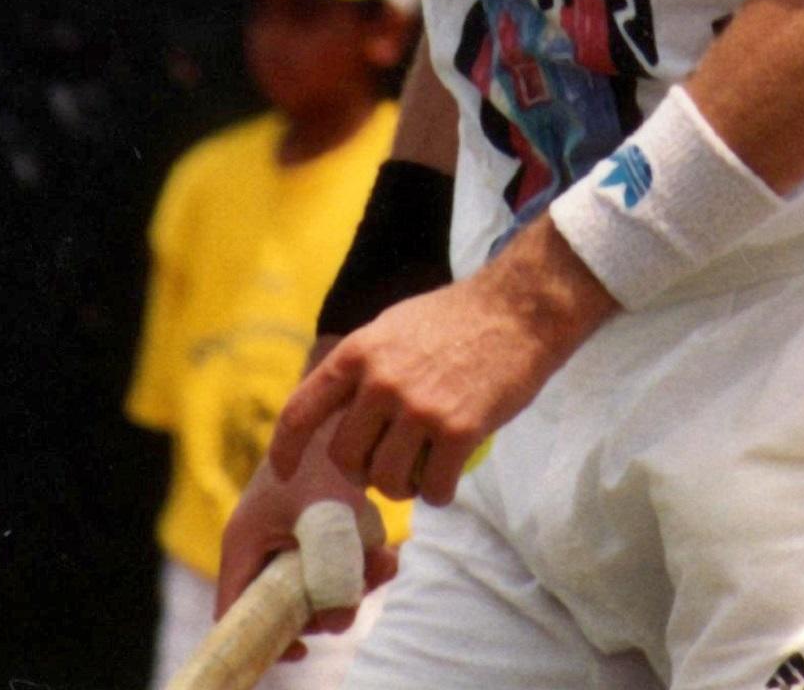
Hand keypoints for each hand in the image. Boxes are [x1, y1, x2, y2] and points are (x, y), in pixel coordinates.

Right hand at [216, 412, 395, 655]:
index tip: (301, 650)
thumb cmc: (325, 457)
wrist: (347, 409)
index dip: (259, 642)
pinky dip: (361, 566)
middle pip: (283, 609)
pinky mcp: (316, 531)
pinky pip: (336, 568)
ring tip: (386, 562)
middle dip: (327, 607)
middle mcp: (260, 547)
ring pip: (317, 590)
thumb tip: (340, 622)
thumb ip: (331, 573)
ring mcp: (288, 540)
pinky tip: (388, 552)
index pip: (233, 614)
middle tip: (364, 587)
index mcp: (243, 544)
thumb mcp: (327, 518)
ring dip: (354, 584)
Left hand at [271, 215, 616, 506]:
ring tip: (422, 471)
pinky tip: (448, 478)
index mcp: (359, 353)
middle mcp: (380, 382)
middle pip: (345, 459)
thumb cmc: (458, 317)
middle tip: (389, 464)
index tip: (284, 472)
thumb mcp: (393, 327)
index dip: (286, 449)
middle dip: (363, 472)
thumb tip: (337, 412)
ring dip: (403, 487)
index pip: (301, 410)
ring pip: (387, 481)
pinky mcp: (457, 431)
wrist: (519, 309)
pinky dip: (438, 493)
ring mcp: (418, 408)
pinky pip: (433, 490)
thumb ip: (363, 368)